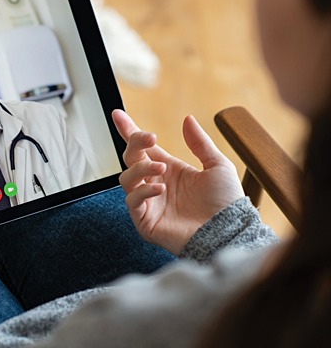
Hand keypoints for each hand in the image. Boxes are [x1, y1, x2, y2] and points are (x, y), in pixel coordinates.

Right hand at [112, 110, 243, 254]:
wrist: (229, 233)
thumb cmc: (226, 203)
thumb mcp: (217, 166)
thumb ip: (200, 143)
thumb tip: (187, 119)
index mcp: (169, 169)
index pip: (143, 148)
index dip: (128, 130)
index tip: (118, 114)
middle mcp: (155, 184)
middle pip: (131, 158)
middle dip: (135, 144)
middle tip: (149, 138)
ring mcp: (149, 202)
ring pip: (127, 178)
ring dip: (140, 169)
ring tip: (161, 168)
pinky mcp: (145, 221)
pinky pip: (132, 201)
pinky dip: (143, 192)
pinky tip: (160, 189)